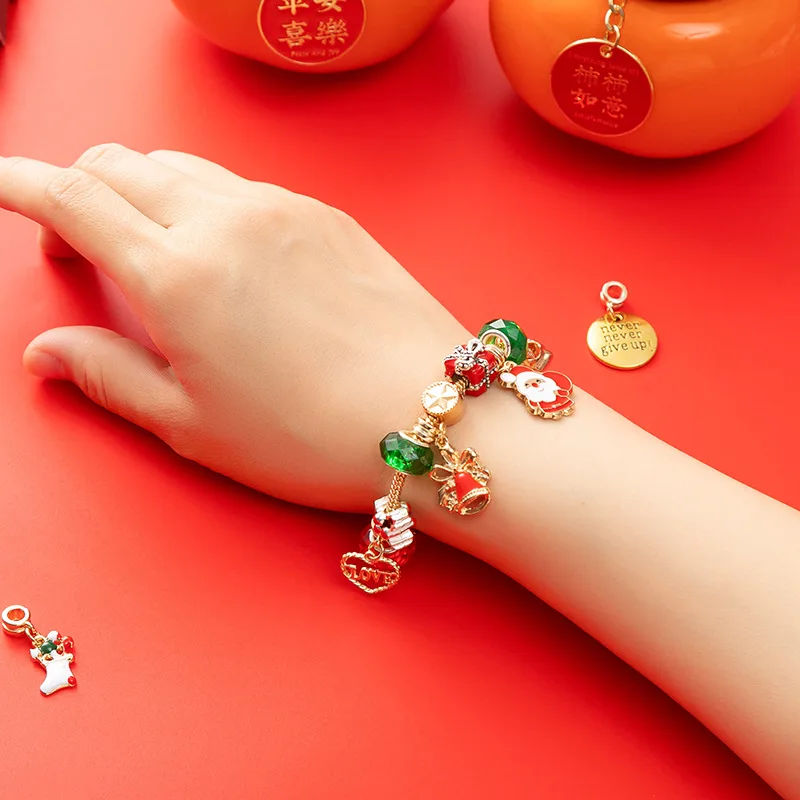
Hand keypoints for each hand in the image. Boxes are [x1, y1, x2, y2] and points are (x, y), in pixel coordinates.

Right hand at [0, 145, 468, 510]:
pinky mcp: (328, 214)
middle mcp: (226, 220)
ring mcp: (283, 208)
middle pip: (122, 165)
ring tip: (154, 254)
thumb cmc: (309, 436)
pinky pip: (245, 186)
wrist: (429, 413)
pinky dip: (209, 203)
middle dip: (81, 190)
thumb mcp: (192, 425)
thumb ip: (108, 376)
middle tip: (79, 249)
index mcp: (177, 274)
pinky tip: (228, 256)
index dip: (22, 185)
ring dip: (145, 193)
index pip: (74, 197)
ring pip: (184, 169)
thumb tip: (47, 351)